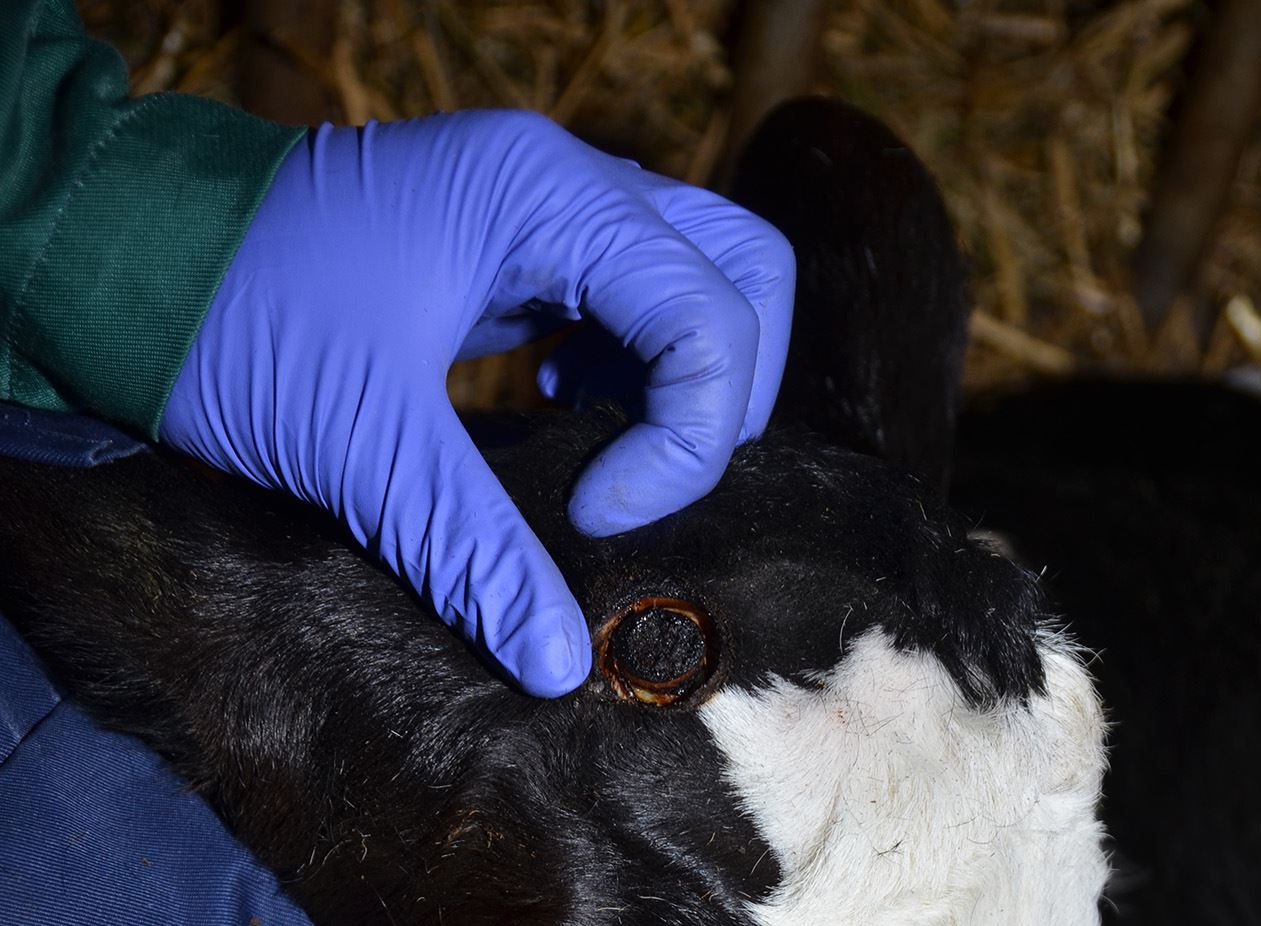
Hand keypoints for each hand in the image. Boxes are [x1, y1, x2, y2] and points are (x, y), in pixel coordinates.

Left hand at [159, 111, 794, 696]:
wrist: (125, 260)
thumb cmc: (230, 320)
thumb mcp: (359, 444)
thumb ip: (473, 549)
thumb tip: (556, 662)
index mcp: (544, 195)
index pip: (710, 315)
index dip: (685, 437)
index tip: (596, 514)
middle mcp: (563, 179)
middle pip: (741, 267)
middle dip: (726, 389)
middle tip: (650, 473)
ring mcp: (544, 200)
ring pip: (697, 271)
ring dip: (683, 372)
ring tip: (604, 445)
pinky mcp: (517, 237)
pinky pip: (630, 288)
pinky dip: (631, 359)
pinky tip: (562, 409)